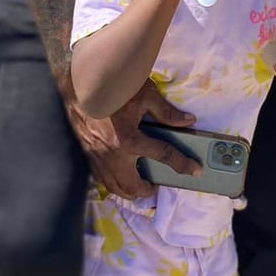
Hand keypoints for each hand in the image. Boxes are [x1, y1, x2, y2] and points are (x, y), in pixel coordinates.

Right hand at [60, 71, 199, 199]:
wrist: (80, 84)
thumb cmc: (113, 87)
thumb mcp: (145, 95)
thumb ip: (166, 112)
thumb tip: (188, 121)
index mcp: (129, 139)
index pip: (162, 156)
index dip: (182, 164)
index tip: (195, 170)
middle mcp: (112, 154)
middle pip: (132, 186)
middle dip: (146, 190)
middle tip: (155, 186)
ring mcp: (97, 156)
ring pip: (113, 186)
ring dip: (128, 190)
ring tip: (138, 186)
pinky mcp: (87, 153)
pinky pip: (100, 177)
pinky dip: (112, 181)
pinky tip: (117, 175)